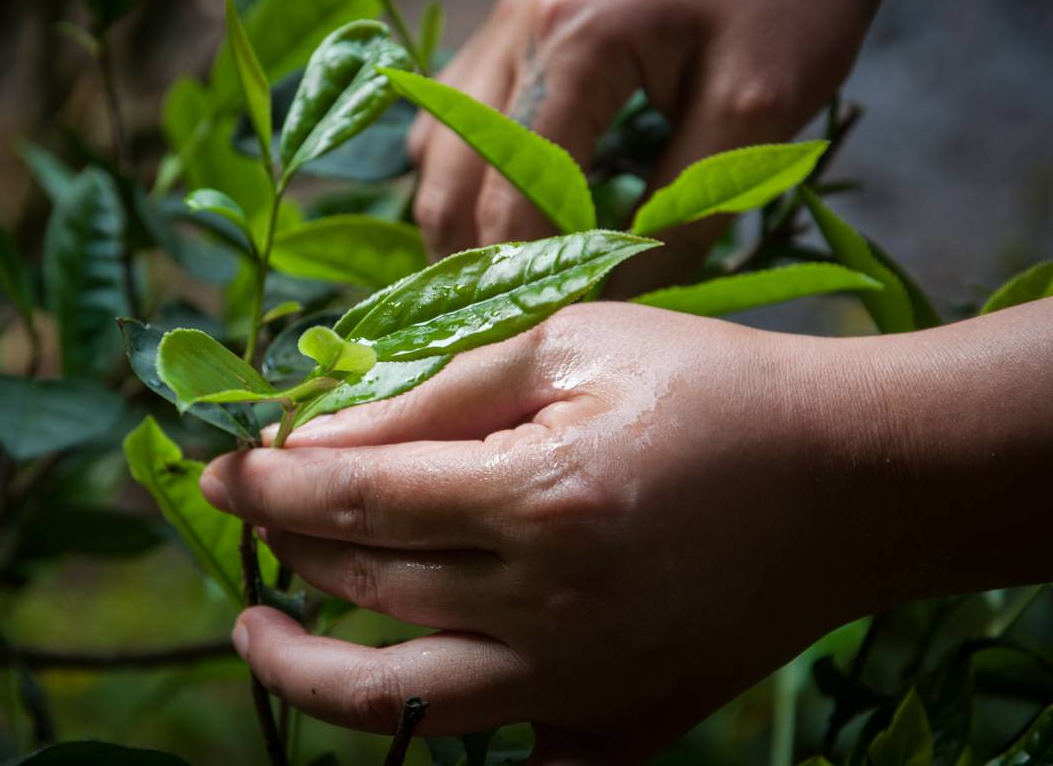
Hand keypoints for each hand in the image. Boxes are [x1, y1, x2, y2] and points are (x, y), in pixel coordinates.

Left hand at [201, 304, 873, 761]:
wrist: (853, 479)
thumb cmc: (715, 386)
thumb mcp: (574, 344)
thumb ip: (438, 388)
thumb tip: (320, 434)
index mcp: (540, 497)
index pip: (355, 499)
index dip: (267, 484)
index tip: (214, 470)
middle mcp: (555, 609)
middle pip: (367, 594)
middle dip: (286, 554)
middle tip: (250, 524)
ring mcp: (590, 685)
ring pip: (406, 704)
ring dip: (310, 673)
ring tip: (257, 638)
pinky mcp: (627, 727)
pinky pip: (512, 754)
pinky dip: (448, 729)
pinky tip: (415, 688)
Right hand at [410, 0, 905, 284]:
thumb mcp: (758, 113)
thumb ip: (685, 213)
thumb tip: (620, 299)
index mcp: (573, 43)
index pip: (512, 199)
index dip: (528, 282)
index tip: (558, 337)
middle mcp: (515, 28)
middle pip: (447, 181)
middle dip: (474, 263)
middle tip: (519, 324)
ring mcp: (504, 22)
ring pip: (434, 151)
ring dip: (462, 222)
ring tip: (515, 279)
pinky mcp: (513, 27)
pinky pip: (452, 120)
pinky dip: (469, 178)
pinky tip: (514, 212)